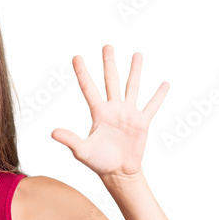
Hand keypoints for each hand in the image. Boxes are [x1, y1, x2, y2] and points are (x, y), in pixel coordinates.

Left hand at [51, 45, 167, 179]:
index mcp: (98, 113)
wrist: (118, 173)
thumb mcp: (82, 151)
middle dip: (109, 64)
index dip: (82, 73)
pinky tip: (165, 84)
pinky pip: (152, 106)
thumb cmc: (99, 162)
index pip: (88, 88)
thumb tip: (53, 132)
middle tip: (107, 46)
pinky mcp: (142, 122)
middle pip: (110, 81)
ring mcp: (128, 114)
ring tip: (137, 55)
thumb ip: (70, 139)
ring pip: (132, 87)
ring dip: (135, 71)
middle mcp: (113, 109)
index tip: (76, 57)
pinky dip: (158, 96)